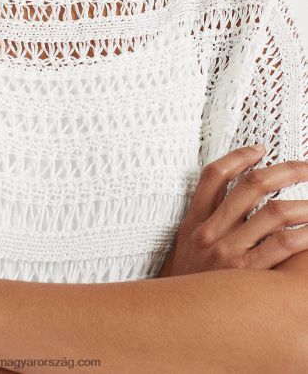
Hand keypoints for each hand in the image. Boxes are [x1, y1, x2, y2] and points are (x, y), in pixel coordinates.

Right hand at [157, 144, 307, 276]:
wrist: (175, 321)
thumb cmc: (185, 281)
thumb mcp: (184, 243)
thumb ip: (205, 218)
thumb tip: (232, 197)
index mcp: (195, 219)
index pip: (215, 175)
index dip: (239, 156)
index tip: (259, 149)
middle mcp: (211, 231)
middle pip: (250, 186)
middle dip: (283, 171)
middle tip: (305, 167)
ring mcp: (229, 252)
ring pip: (272, 213)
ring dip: (301, 203)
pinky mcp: (247, 275)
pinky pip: (282, 246)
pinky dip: (302, 234)